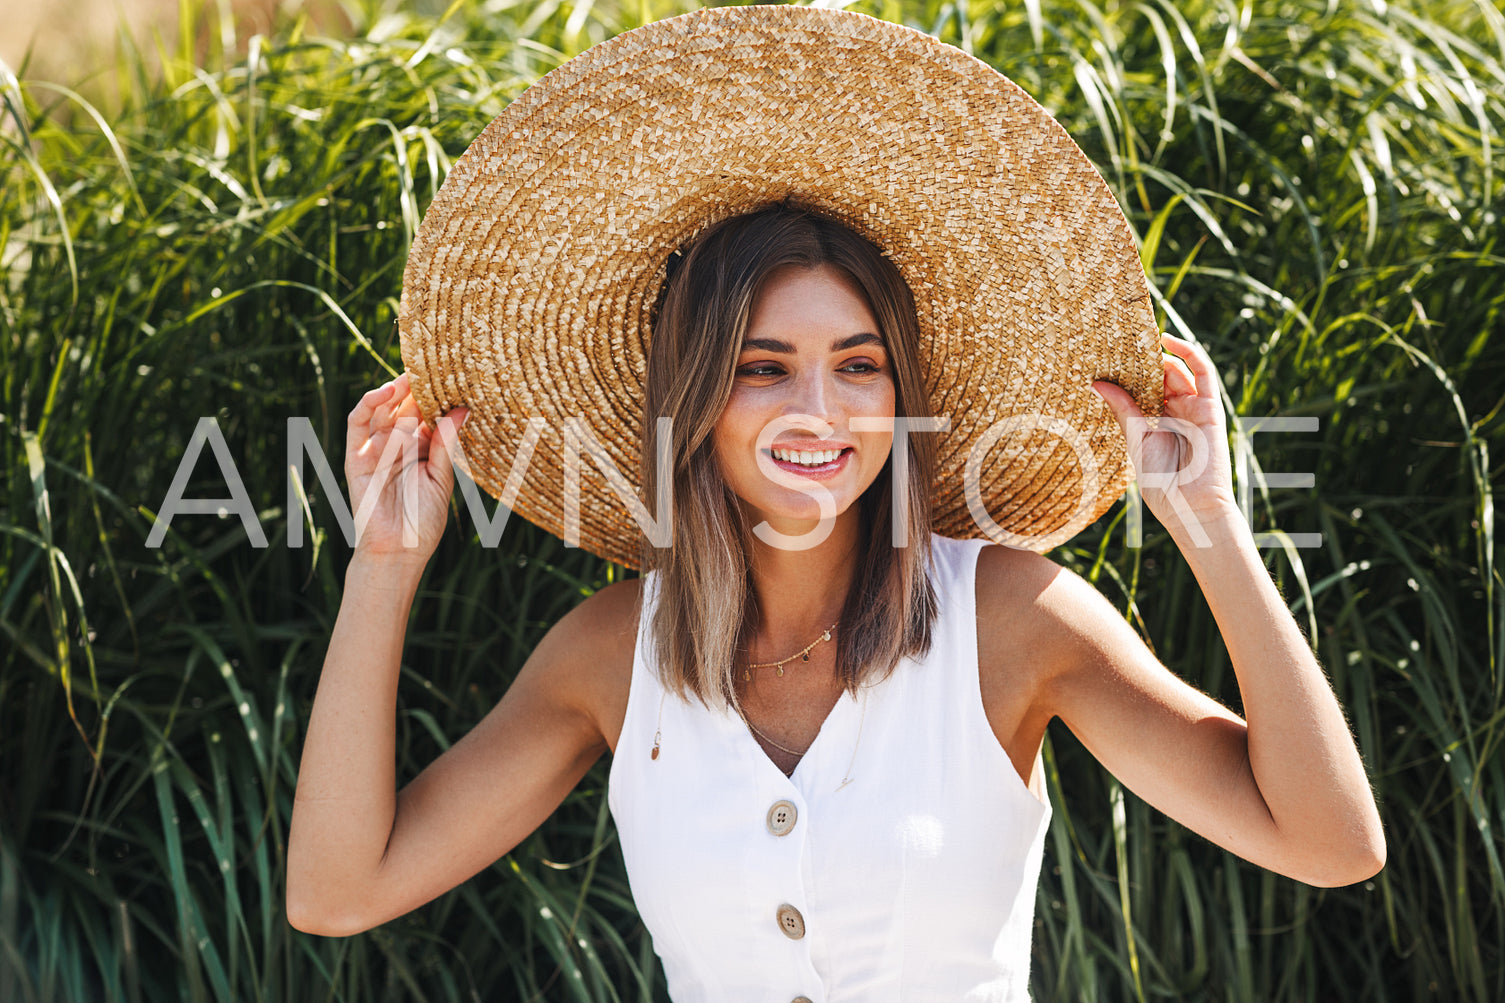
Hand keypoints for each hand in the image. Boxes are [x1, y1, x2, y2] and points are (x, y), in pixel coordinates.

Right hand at [344, 373, 468, 563]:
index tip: (454, 371)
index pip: (426, 413)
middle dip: (418, 386)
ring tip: (413, 373)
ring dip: (396, 390)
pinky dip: (369, 404)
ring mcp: (375, 449)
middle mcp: (397, 444)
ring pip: (383, 409)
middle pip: (405, 406)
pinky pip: (358, 424)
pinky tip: (387, 391)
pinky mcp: (356, 456)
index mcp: (421, 448)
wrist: (398, 552)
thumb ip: (446, 444)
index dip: (437, 394)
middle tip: (434, 363)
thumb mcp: (441, 479)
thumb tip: (462, 409)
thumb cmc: (424, 522)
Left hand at [1092, 333, 1236, 538]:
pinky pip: (1204, 373)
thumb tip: (1096, 383)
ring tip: (1136, 338)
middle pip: (1160, 377)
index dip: (1128, 373)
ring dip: (1160, 354)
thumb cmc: (1162, 484)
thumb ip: (1123, 409)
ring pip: (1178, 372)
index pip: (1144, 390)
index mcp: (1157, 424)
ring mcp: (1194, 409)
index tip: (1105, 355)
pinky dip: (1190, 353)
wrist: (1191, 508)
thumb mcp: (1136, 440)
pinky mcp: (1210, 408)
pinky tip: (1168, 340)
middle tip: (1116, 341)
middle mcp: (1176, 414)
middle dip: (1141, 360)